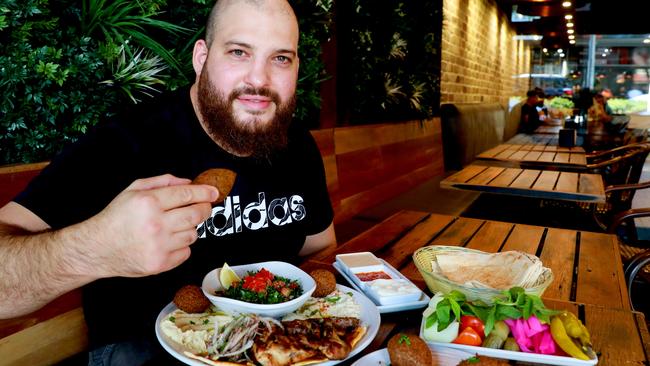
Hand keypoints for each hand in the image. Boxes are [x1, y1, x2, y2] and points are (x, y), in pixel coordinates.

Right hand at [83, 174, 216, 277]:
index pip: (187, 194)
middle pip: (197, 214)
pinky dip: (181, 246)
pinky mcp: (161, 263)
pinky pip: (186, 252)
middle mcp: (156, 224)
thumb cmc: (115, 219)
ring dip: (189, 228)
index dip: (205, 192)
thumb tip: (188, 182)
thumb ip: (162, 182)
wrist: (97, 248)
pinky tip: (167, 241)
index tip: (213, 193)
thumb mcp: (133, 190)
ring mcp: (159, 245)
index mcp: (148, 203)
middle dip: (204, 209)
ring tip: (173, 226)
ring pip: (193, 234)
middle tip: (203, 207)